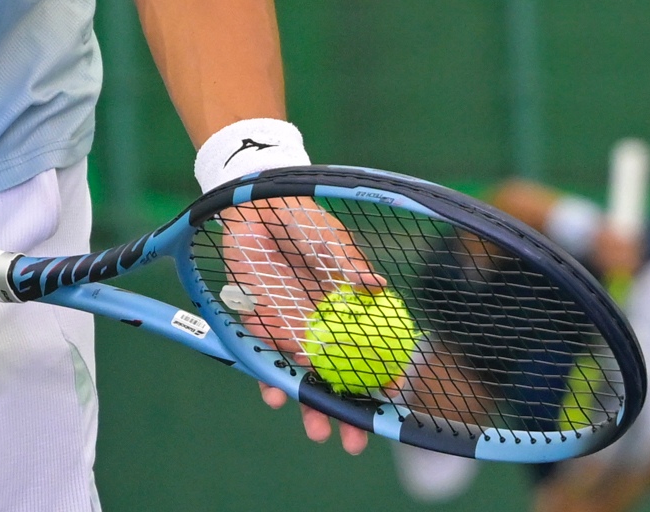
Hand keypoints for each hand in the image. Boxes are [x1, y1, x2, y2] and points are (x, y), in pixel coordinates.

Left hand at [222, 196, 381, 453]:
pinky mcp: (261, 326)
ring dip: (308, 406)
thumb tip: (377, 285)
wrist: (256, 208)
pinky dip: (269, 380)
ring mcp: (293, 329)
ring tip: (317, 434)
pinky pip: (266, 360)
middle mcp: (323, 325)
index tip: (392, 398)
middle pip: (337, 377)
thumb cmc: (301, 221)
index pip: (370, 350)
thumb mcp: (329, 241)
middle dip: (345, 412)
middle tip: (354, 442)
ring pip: (304, 378)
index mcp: (348, 308)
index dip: (382, 376)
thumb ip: (348, 265)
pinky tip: (274, 396)